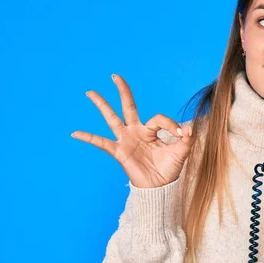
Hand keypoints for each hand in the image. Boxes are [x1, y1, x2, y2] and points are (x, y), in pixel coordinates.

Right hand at [72, 74, 194, 187]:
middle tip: (115, 76)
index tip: (181, 135)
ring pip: (112, 118)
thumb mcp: (182, 152)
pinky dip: (89, 137)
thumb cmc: (169, 168)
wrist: (159, 187)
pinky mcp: (119, 152)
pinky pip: (101, 143)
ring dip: (102, 105)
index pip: (158, 118)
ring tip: (90, 92)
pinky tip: (75, 133)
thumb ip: (187, 139)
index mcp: (151, 130)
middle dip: (123, 91)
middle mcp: (136, 131)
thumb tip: (188, 128)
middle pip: (128, 106)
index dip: (171, 124)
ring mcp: (126, 140)